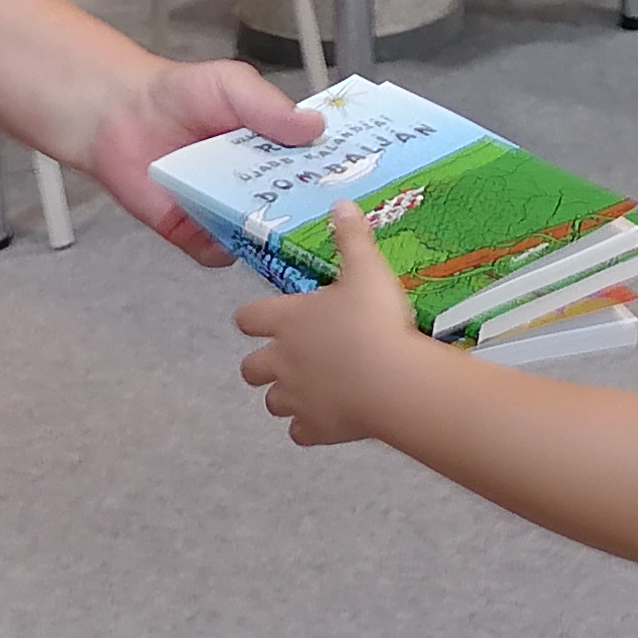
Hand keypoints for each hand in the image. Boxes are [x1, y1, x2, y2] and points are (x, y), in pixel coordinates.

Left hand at [79, 58, 320, 263]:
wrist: (116, 114)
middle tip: (337, 223)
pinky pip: (219, 253)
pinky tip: (235, 241)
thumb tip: (316, 127)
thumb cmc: (179, 93)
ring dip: (275, 241)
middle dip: (315, 218)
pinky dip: (228, 251)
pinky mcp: (195, 233)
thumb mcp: (232, 85)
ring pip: (262, 237)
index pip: (319, 169)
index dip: (342, 178)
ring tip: (291, 240)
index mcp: (276, 148)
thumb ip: (270, 107)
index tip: (368, 186)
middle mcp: (258, 185)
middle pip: (297, 210)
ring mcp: (227, 212)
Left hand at [237, 203, 434, 444]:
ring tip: (315, 388)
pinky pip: (299, 433)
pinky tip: (330, 418)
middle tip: (292, 358)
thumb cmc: (374, 320)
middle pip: (249, 369)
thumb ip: (352, 238)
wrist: (391, 380)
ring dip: (286, 396)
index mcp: (287, 321)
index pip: (247, 318)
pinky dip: (309, 427)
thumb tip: (340, 203)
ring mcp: (296, 398)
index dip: (253, 318)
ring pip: (272, 403)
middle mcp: (281, 361)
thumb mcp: (367, 269)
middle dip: (263, 365)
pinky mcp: (315, 429)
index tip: (265, 317)